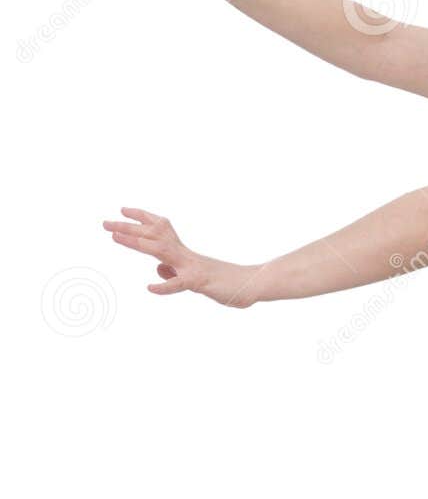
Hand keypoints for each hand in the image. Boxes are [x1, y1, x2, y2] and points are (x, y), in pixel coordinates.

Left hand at [103, 209, 261, 307]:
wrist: (251, 284)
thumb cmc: (224, 282)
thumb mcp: (193, 278)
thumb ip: (174, 272)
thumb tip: (157, 269)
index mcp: (184, 252)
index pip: (160, 229)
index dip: (141, 218)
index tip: (121, 210)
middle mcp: (185, 254)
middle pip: (154, 236)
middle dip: (128, 228)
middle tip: (105, 223)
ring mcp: (192, 266)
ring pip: (162, 250)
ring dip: (138, 243)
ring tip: (117, 238)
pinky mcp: (200, 282)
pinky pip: (180, 284)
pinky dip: (165, 286)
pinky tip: (150, 288)